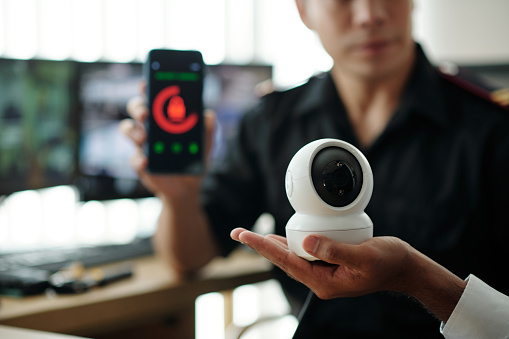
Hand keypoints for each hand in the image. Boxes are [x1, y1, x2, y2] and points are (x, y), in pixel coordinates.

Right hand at [119, 83, 215, 198]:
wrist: (189, 187)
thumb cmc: (194, 159)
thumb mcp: (206, 144)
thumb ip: (208, 129)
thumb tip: (209, 115)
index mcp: (165, 118)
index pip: (153, 97)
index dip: (147, 87)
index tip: (146, 82)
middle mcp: (150, 127)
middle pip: (136, 109)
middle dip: (138, 107)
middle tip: (145, 113)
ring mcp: (143, 145)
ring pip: (128, 129)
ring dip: (133, 131)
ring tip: (144, 139)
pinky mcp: (141, 163)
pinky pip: (134, 158)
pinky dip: (138, 159)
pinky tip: (146, 161)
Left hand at [231, 228, 465, 321]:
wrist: (403, 268)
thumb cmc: (388, 263)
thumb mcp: (364, 256)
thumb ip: (335, 249)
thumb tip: (306, 242)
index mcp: (325, 282)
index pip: (286, 262)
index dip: (264, 247)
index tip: (245, 235)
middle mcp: (320, 280)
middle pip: (283, 261)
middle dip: (260, 246)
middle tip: (238, 233)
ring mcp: (324, 273)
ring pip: (291, 258)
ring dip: (272, 246)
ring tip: (252, 236)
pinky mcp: (329, 264)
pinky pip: (304, 254)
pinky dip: (290, 244)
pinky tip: (282, 238)